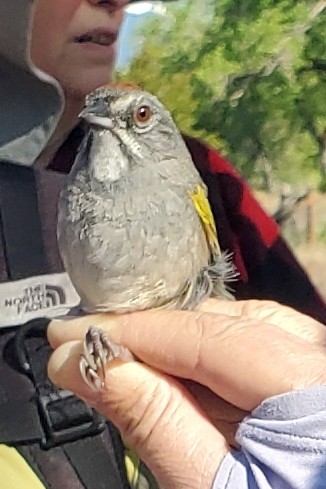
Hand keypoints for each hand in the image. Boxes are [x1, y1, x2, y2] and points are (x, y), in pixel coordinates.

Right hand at [48, 300, 325, 488]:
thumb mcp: (210, 488)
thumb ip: (153, 420)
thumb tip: (84, 364)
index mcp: (312, 389)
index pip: (204, 336)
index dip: (131, 331)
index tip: (71, 335)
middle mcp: (324, 360)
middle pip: (223, 323)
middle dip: (151, 334)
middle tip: (92, 345)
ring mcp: (323, 364)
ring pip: (240, 325)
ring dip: (178, 340)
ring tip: (130, 356)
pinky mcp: (316, 375)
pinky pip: (259, 342)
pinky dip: (210, 351)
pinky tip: (178, 368)